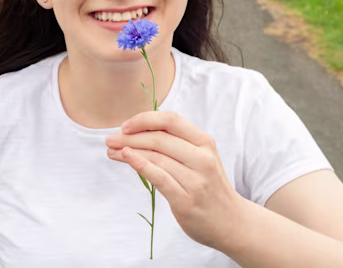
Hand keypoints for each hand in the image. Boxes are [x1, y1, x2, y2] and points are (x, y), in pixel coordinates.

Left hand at [105, 111, 244, 251]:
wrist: (233, 222)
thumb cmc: (211, 188)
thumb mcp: (202, 158)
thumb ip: (178, 144)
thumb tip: (140, 132)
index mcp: (205, 143)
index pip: (171, 120)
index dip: (145, 119)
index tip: (125, 125)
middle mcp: (202, 158)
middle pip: (160, 138)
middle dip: (130, 136)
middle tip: (110, 139)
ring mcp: (196, 180)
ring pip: (156, 157)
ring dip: (129, 151)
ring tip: (112, 151)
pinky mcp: (186, 200)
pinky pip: (160, 178)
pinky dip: (141, 165)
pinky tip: (126, 158)